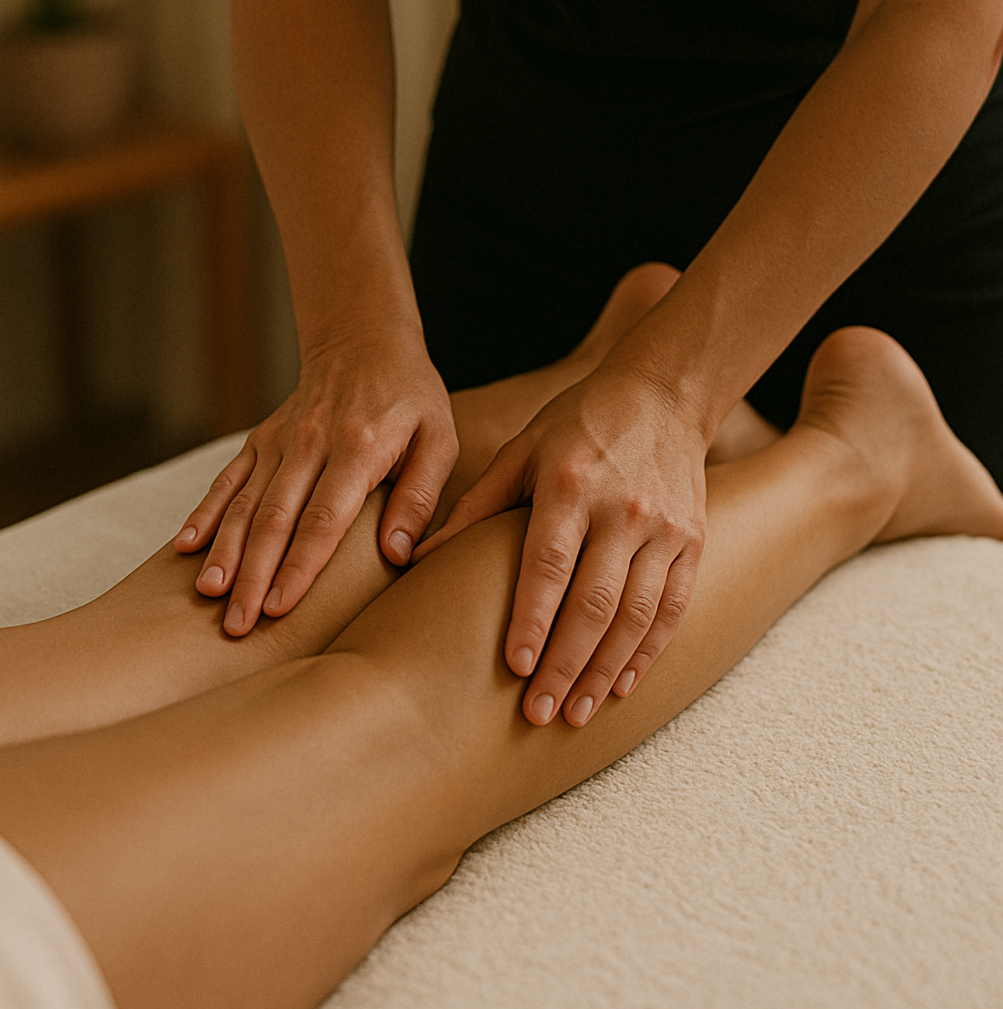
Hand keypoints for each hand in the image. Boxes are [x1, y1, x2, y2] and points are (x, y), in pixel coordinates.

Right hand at [174, 325, 457, 634]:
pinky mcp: (261, 438)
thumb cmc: (410, 398)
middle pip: (275, 518)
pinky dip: (206, 512)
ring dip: (225, 551)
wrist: (363, 339)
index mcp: (358, 448)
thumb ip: (419, 496)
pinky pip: (229, 478)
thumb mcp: (438, 439)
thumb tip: (396, 553)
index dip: (300, 566)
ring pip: (245, 502)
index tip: (281, 608)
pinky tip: (186, 548)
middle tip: (237, 624)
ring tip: (208, 595)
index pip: (324, 519)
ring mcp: (280, 440)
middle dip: (254, 575)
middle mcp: (310, 444)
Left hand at [412, 361, 707, 727]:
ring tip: (577, 713)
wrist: (662, 393)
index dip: (532, 619)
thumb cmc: (576, 423)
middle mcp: (621, 509)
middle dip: (566, 664)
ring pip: (637, 615)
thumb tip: (412, 558)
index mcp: (570, 485)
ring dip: (605, 671)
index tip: (515, 669)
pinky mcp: (693, 539)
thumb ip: (474, 507)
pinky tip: (623, 684)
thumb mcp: (520, 452)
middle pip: (594, 602)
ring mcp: (664, 527)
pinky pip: (673, 607)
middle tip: (539, 713)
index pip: (549, 564)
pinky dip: (649, 651)